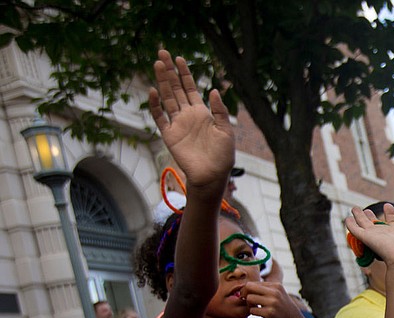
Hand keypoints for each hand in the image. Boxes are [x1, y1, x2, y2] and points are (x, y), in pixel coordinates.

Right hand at [148, 50, 233, 193]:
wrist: (212, 175)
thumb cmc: (223, 155)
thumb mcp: (226, 130)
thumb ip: (219, 110)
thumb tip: (213, 90)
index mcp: (202, 113)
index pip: (190, 88)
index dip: (184, 74)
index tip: (179, 58)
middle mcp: (187, 115)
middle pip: (175, 88)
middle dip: (169, 71)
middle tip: (162, 52)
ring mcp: (177, 124)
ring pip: (167, 98)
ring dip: (162, 82)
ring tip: (158, 64)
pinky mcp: (170, 135)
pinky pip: (160, 117)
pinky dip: (155, 105)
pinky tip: (153, 91)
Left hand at [238, 281, 304, 317]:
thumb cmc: (283, 309)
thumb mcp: (278, 294)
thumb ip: (266, 289)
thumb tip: (247, 286)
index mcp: (276, 286)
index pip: (253, 283)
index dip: (248, 290)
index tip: (249, 296)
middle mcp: (275, 292)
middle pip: (249, 287)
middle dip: (244, 294)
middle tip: (247, 301)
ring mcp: (272, 303)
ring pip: (249, 298)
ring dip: (249, 304)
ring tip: (255, 308)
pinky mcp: (269, 313)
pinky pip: (252, 310)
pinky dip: (253, 312)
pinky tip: (260, 314)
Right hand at [344, 205, 393, 271]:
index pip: (392, 221)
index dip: (390, 213)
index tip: (388, 205)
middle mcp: (386, 234)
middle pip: (375, 224)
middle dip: (370, 216)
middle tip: (366, 210)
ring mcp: (376, 236)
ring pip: (364, 224)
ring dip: (359, 216)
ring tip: (354, 208)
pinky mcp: (367, 238)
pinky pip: (356, 230)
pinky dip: (351, 225)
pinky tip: (347, 219)